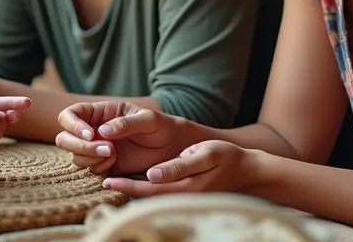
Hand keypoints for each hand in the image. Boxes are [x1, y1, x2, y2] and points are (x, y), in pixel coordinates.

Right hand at [54, 102, 186, 175]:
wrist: (172, 149)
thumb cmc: (161, 127)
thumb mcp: (148, 119)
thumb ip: (126, 123)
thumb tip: (102, 130)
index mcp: (99, 113)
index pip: (70, 115)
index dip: (73, 124)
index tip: (91, 133)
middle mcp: (93, 130)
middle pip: (65, 138)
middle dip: (80, 145)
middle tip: (107, 149)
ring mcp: (96, 148)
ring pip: (75, 155)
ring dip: (90, 157)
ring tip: (113, 154)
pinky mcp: (103, 165)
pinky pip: (89, 170)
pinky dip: (98, 167)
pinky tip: (114, 163)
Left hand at [102, 140, 261, 197]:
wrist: (249, 171)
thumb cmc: (228, 158)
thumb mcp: (206, 154)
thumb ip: (180, 165)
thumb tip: (153, 174)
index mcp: (186, 187)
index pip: (149, 189)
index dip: (128, 184)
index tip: (109, 180)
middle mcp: (184, 196)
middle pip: (148, 196)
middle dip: (126, 188)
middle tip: (103, 180)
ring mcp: (186, 198)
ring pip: (154, 197)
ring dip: (134, 190)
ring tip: (114, 179)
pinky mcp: (188, 194)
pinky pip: (163, 194)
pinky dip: (147, 189)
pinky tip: (136, 181)